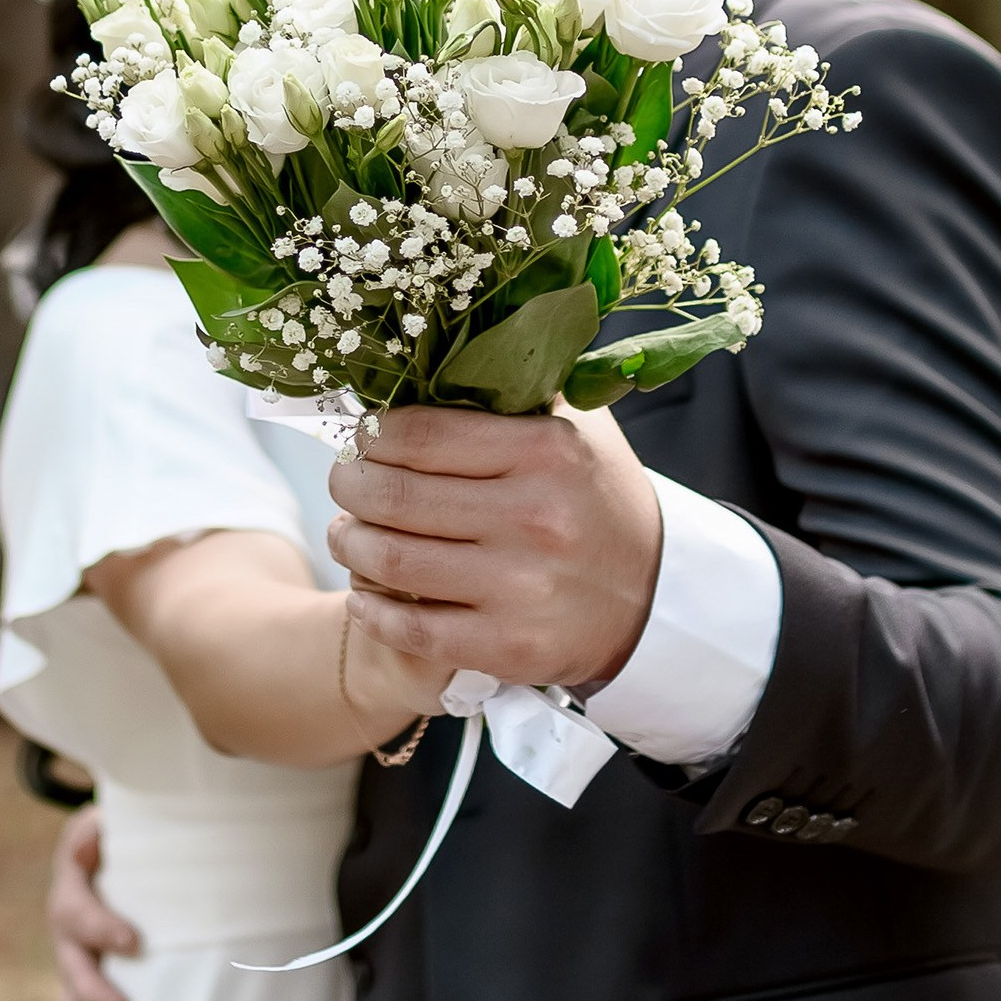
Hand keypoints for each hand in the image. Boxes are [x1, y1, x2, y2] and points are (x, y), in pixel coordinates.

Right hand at [46, 806, 140, 1000]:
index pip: (79, 912)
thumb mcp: (113, 821)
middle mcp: (66, 932)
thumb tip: (99, 826)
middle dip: (95, 993)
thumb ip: (106, 824)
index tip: (134, 943)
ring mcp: (72, 963)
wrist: (103, 853)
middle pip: (72, 966)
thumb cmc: (119, 837)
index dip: (102, 927)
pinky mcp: (81, 986)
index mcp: (72, 890)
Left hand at [330, 400, 661, 698]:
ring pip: (390, 561)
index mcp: (546, 449)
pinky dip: (370, 609)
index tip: (362, 439)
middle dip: (348, 486)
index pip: (417, 433)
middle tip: (344, 483)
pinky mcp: (511, 646)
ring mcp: (523, 587)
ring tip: (346, 532)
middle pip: (391, 495)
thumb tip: (429, 354)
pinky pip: (410, 628)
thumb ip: (517, 386)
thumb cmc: (596, 499)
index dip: (370, 435)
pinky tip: (363, 593)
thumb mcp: (577, 427)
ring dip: (348, 543)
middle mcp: (536, 516)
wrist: (655, 598)